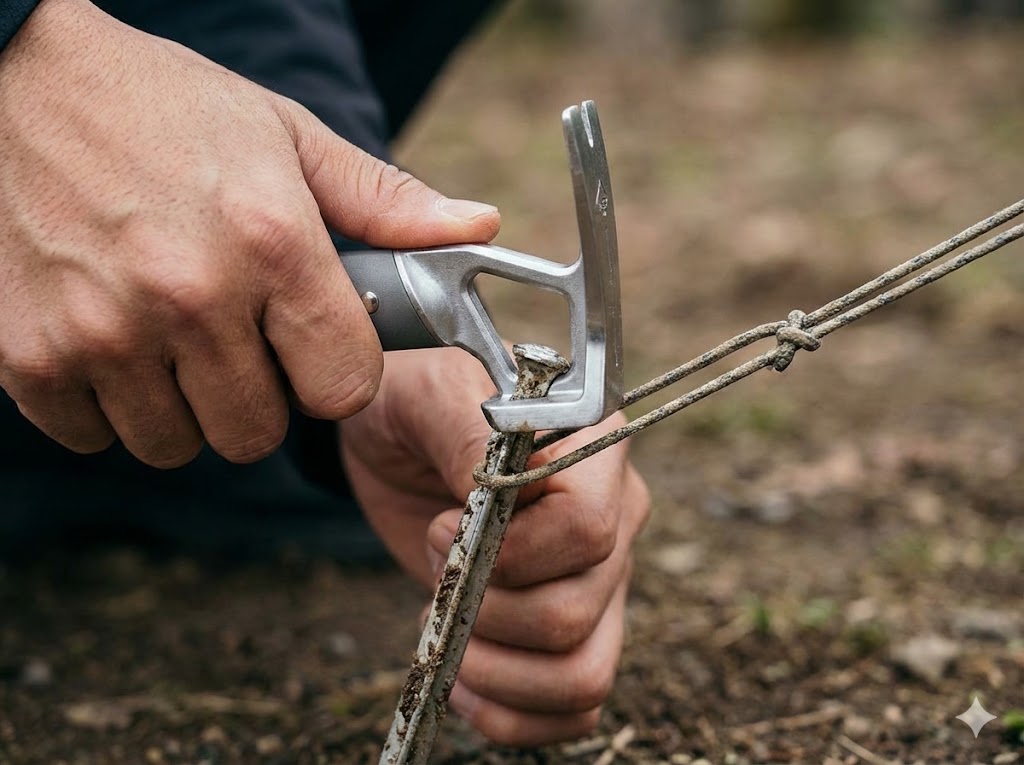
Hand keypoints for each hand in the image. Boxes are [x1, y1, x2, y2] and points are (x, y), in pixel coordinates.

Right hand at [0, 0, 499, 466]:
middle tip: (234, 339)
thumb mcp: (286, 137)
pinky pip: (97, 438)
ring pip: (179, 445)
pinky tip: (110, 340)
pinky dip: (108, 406)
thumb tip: (478, 228)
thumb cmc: (163, 109)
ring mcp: (106, 333)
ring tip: (168, 336)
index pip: (345, 388)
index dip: (335, 376)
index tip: (313, 349)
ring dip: (183, 408)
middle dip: (260, 399)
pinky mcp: (32, 357)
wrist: (13, 80)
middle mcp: (193, 295)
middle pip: (259, 434)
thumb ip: (384, 200)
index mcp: (274, 242)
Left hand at [340, 348, 649, 744]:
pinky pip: (575, 707)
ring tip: (445, 635)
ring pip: (584, 673)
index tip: (445, 527)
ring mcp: (599, 580)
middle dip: (487, 613)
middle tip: (439, 573)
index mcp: (595, 452)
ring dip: (497, 675)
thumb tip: (504, 492)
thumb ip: (470, 433)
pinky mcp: (573, 628)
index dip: (509, 551)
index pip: (587, 529)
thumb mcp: (428, 392)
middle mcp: (615, 519)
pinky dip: (513, 715)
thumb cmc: (416, 404)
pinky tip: (462, 681)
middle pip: (577, 612)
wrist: (399, 442)